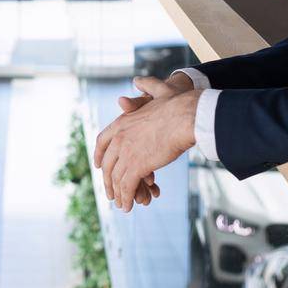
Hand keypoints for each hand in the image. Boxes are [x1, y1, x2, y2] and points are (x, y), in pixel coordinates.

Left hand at [94, 78, 200, 212]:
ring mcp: (127, 152)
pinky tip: (128, 207)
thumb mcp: (159, 91)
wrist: (188, 116)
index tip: (99, 165)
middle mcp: (120, 138)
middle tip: (111, 192)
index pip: (102, 140)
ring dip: (118, 194)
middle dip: (109, 180)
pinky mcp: (138, 165)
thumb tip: (137, 80)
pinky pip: (127, 186)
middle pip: (108, 164)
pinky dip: (126, 198)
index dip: (100, 155)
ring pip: (116, 178)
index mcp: (122, 122)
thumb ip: (147, 86)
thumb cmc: (179, 103)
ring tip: (121, 204)